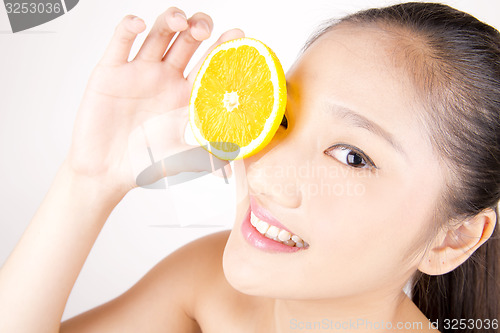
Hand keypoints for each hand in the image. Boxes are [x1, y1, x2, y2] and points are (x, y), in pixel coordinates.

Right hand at [66, 7, 243, 193]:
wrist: (106, 171)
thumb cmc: (143, 164)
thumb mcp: (180, 158)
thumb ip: (206, 155)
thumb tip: (235, 162)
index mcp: (184, 95)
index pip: (208, 64)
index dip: (222, 47)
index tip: (238, 35)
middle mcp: (164, 78)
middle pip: (186, 40)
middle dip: (199, 28)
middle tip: (205, 31)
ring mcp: (138, 71)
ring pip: (158, 33)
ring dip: (171, 20)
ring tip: (181, 22)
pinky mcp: (111, 71)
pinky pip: (121, 42)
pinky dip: (129, 27)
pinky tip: (140, 25)